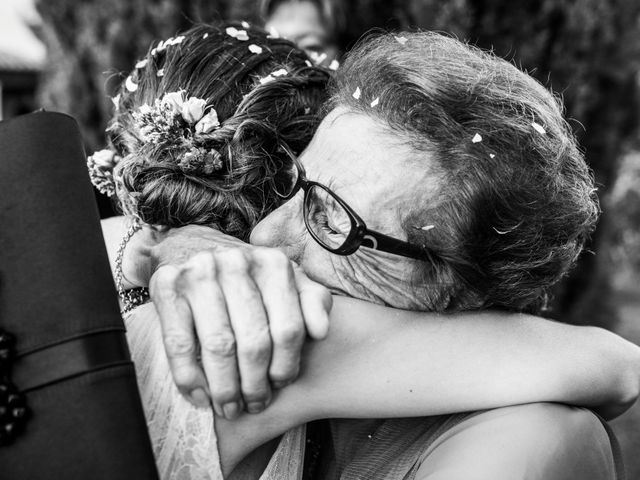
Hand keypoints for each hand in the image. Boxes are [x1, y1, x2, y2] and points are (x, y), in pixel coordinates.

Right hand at [148, 226, 331, 418]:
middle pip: (253, 341)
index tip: (280, 384)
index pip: (288, 329)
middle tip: (254, 404)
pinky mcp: (166, 285)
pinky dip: (190, 377)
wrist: (193, 246)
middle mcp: (236, 263)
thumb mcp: (286, 282)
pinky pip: (179, 343)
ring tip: (230, 406)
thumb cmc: (248, 277)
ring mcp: (199, 272)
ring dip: (225, 387)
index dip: (286, 366)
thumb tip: (321, 331)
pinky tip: (201, 396)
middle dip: (255, 384)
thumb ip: (312, 301)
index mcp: (273, 263)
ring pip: (218, 345)